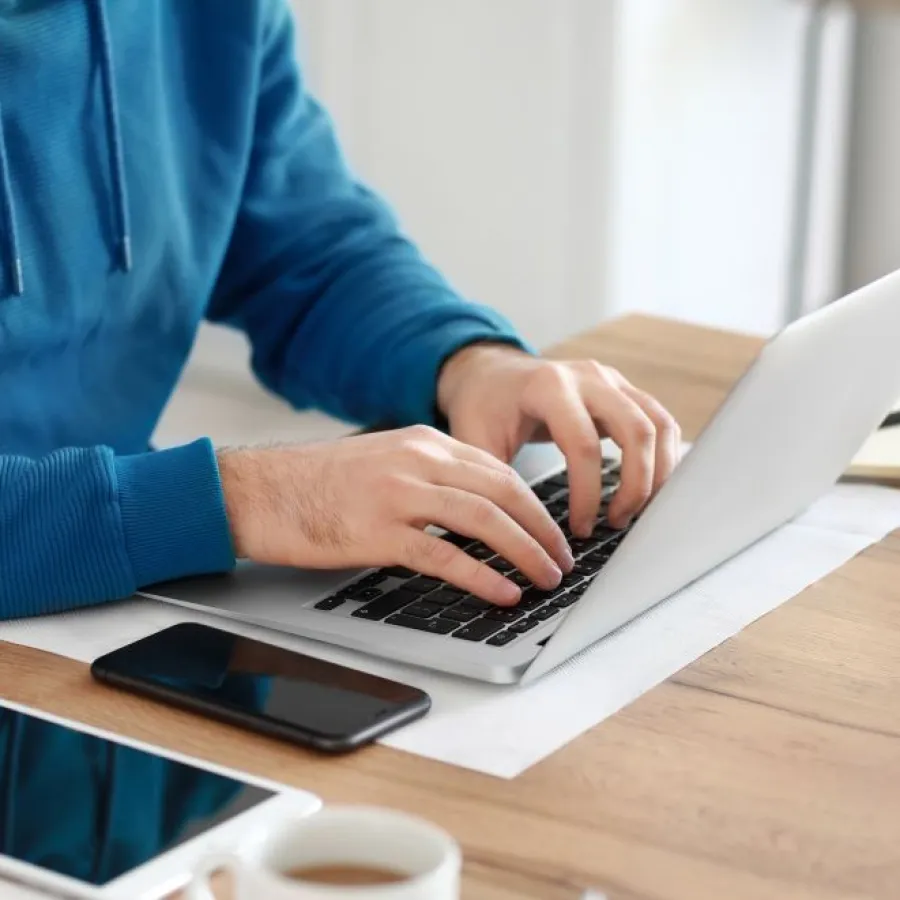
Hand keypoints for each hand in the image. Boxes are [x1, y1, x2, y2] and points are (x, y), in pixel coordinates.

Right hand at [217, 428, 573, 605]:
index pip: (499, 470)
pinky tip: (502, 591)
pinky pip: (444, 554)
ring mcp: (398, 493)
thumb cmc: (317, 483)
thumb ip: (428, 477)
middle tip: (563, 560)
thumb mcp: (383, 462)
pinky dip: (482, 575)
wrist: (259, 490)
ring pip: (485, 519)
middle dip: (543, 529)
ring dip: (525, 551)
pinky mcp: (377, 530)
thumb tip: (474, 510)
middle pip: (504, 491)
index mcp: (423, 442)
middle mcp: (418, 460)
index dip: (535, 504)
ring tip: (546, 578)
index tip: (553, 530)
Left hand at [437, 344, 680, 533]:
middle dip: (636, 485)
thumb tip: (515, 534)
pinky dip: (663, 458)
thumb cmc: (482, 407)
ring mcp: (611, 380)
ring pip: (659, 425)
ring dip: (658, 474)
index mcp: (548, 386)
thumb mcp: (474, 440)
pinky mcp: (624, 391)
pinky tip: (649, 490)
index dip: (588, 493)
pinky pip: (661, 422)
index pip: (583, 445)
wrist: (492, 373)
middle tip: (617, 523)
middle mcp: (588, 376)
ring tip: (636, 512)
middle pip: (636, 430)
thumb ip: (494, 480)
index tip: (580, 528)